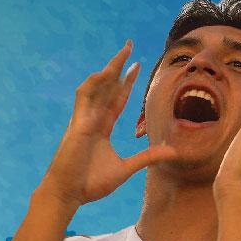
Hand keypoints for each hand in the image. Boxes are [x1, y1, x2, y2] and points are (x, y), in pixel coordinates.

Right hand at [37, 43, 177, 210]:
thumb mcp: (125, 168)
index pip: (116, 99)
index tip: (137, 66)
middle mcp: (92, 119)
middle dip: (118, 67)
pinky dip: (93, 84)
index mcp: (102, 128)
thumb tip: (172, 152)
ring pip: (95, 87)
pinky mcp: (77, 125)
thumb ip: (147, 157)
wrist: (68, 194)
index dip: (126, 83)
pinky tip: (105, 73)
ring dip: (108, 70)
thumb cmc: (90, 184)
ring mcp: (83, 120)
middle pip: (107, 87)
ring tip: (122, 54)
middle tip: (130, 46)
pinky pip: (83, 98)